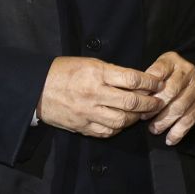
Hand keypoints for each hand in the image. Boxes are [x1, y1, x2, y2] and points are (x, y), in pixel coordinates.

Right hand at [36, 56, 164, 137]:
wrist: (37, 88)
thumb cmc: (63, 71)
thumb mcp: (88, 63)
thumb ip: (111, 72)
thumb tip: (135, 81)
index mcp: (96, 73)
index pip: (131, 79)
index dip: (149, 83)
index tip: (158, 84)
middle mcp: (94, 93)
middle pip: (131, 102)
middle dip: (149, 103)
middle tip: (157, 102)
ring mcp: (88, 112)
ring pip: (122, 120)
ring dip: (136, 117)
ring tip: (141, 113)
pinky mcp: (83, 126)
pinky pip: (108, 131)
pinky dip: (119, 127)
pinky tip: (122, 121)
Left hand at [142, 51, 194, 145]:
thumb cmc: (170, 74)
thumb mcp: (159, 68)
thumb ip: (148, 78)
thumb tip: (135, 95)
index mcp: (173, 61)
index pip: (158, 71)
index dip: (147, 86)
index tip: (137, 98)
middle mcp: (188, 72)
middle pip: (170, 92)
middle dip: (155, 107)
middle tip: (143, 117)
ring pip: (179, 108)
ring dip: (165, 122)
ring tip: (154, 129)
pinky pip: (190, 120)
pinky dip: (178, 132)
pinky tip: (169, 139)